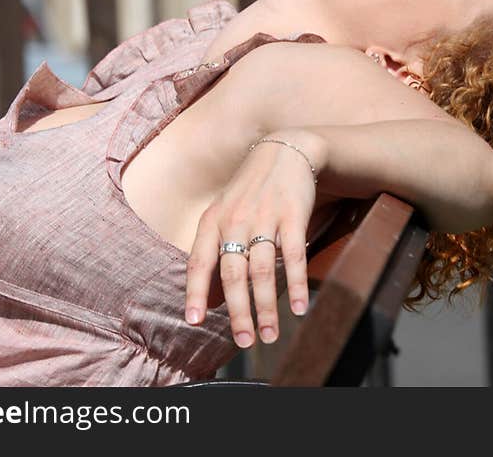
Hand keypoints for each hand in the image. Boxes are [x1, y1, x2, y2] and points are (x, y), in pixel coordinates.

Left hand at [184, 129, 324, 348]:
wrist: (285, 150)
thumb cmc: (251, 189)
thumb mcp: (224, 212)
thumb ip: (214, 250)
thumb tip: (208, 298)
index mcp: (213, 221)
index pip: (199, 261)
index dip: (196, 292)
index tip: (194, 321)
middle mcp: (235, 220)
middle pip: (233, 273)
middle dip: (238, 312)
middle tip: (244, 341)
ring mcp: (264, 217)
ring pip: (263, 270)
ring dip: (267, 306)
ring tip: (270, 334)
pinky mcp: (293, 216)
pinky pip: (293, 256)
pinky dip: (296, 284)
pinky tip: (299, 308)